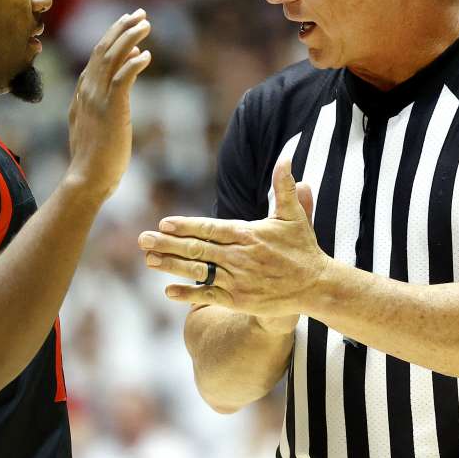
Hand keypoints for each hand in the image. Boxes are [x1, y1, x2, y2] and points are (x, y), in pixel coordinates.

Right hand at [65, 9, 152, 201]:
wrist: (86, 180)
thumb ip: (98, 105)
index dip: (112, 37)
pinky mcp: (110, 110)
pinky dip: (133, 64)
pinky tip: (146, 54)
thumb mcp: (92, 126)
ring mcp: (97, 99)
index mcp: (82, 94)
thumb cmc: (93, 160)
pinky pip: (122, 79)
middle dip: (121, 28)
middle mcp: (87, 91)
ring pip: (111, 58)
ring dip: (129, 38)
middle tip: (139, 13)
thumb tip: (110, 93)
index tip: (127, 24)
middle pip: (102, 50)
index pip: (96, 57)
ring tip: (145, 24)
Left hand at [139, 159, 324, 322]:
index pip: (210, 228)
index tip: (164, 223)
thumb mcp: (294, 215)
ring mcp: (238, 280)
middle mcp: (239, 257)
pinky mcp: (239, 300)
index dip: (186, 226)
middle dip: (167, 244)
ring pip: (198, 272)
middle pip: (197, 249)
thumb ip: (285, 187)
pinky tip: (168, 291)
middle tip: (142, 239)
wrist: (315, 287)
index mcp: (248, 234)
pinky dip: (188, 294)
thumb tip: (286, 158)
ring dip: (171, 266)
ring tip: (148, 259)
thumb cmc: (302, 248)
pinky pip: (208, 296)